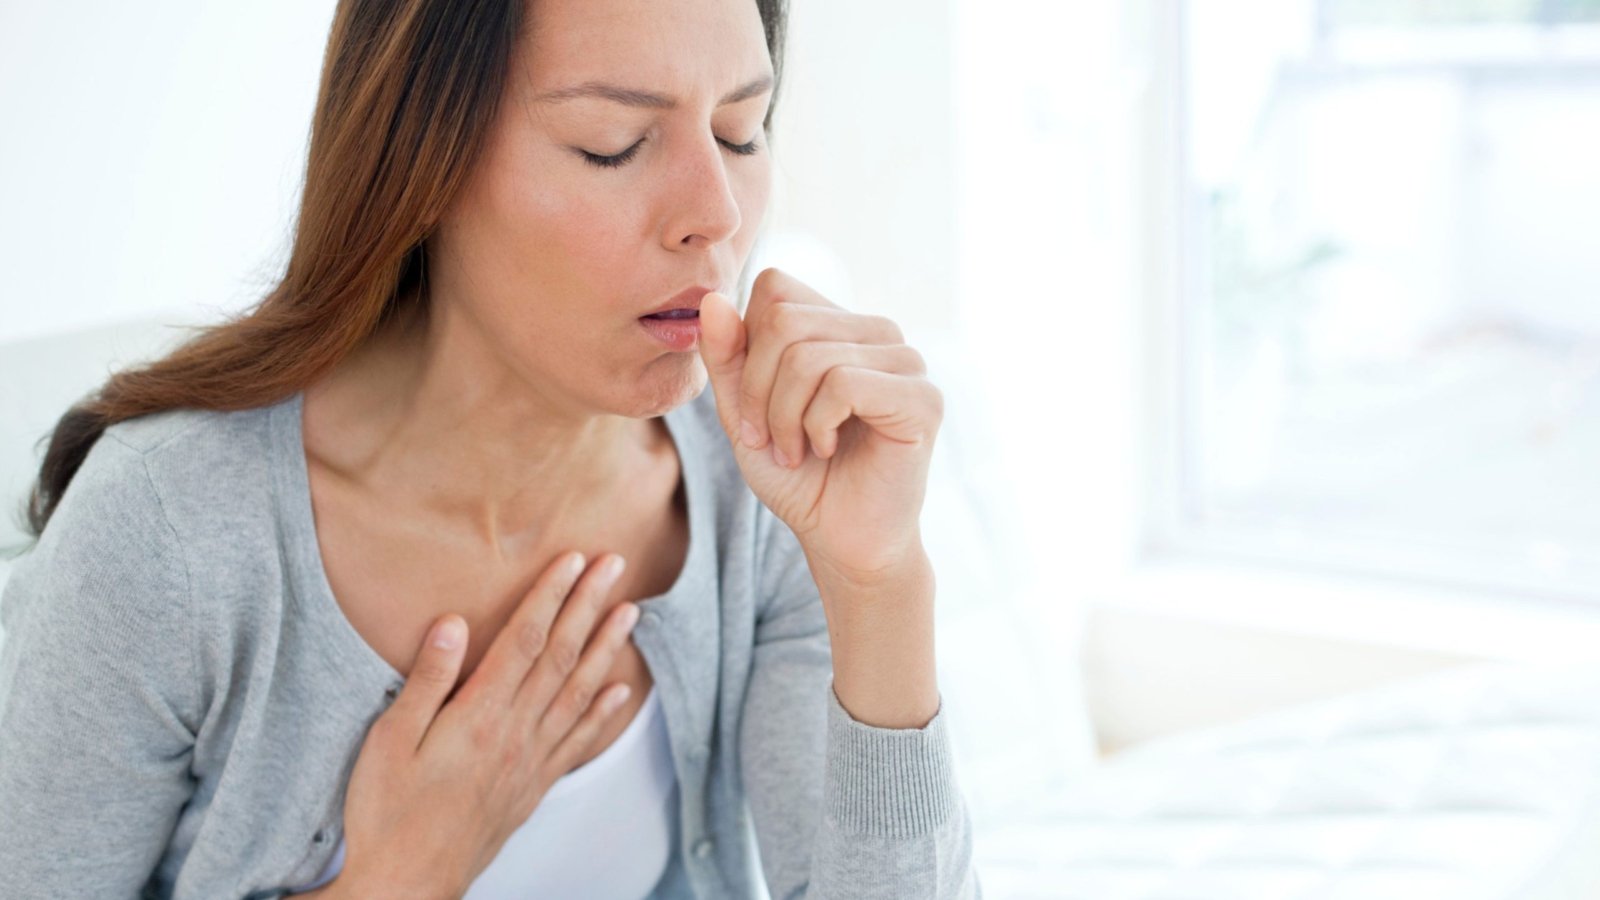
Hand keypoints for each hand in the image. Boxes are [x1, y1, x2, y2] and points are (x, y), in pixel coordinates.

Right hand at [334, 552, 641, 898]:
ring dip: (606, 648)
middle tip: (614, 566)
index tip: (573, 559)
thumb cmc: (388, 813)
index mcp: (480, 715)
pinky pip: (577, 741)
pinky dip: (602, 712)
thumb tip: (453, 623)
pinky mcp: (533, 786)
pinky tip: (620, 691)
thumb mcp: (389, 741)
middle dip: (588, 605)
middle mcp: (516, 733)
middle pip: (561, 656)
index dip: (551, 595)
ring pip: (579, 692)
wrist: (409, 883)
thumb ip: (426, 680)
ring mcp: (530, 761)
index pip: (525, 640)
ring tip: (630, 612)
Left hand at [697, 267, 942, 582]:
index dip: (745, 347)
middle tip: (766, 439)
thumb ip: (727, 357)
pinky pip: (843, 383)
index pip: (775, 288)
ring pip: (809, 354)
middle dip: (757, 389)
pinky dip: (816, 425)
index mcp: (840, 324)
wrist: (842, 541)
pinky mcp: (923, 398)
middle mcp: (878, 332)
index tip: (749, 408)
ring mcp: (906, 362)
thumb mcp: (743, 412)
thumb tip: (712, 298)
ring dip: (783, 415)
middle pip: (785, 320)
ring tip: (795, 451)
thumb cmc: (799, 477)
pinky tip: (827, 449)